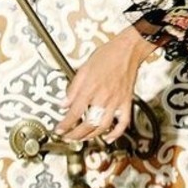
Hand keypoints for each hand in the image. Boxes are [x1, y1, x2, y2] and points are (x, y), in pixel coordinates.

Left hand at [57, 26, 155, 145]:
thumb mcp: (84, 68)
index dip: (65, 124)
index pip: (74, 112)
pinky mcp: (126, 102)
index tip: (59, 129)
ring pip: (103, 126)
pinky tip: (109, 137)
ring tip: (83, 138)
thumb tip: (63, 102)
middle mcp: (103, 97)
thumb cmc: (108, 54)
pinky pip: (123, 122)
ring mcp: (116, 101)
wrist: (128, 49)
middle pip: (88, 123)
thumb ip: (73, 88)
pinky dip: (116, 133)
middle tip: (68, 137)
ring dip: (91, 136)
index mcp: (90, 88)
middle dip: (76, 135)